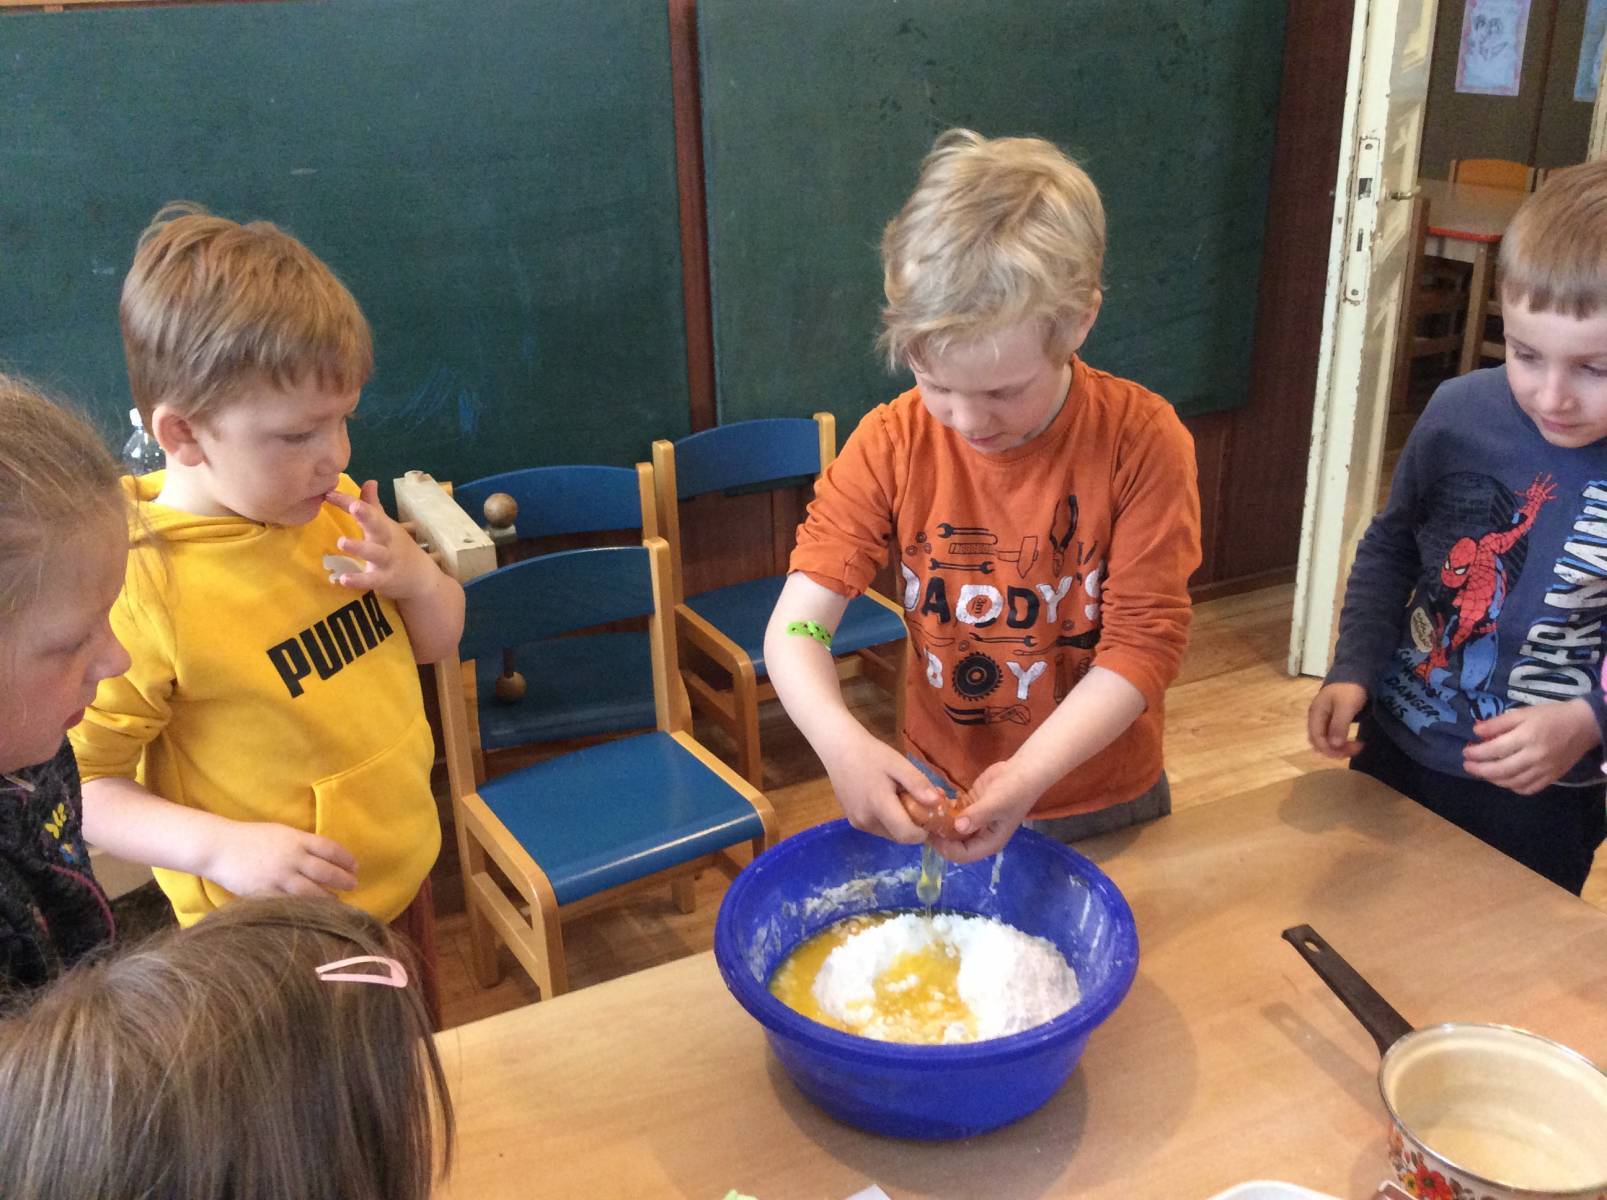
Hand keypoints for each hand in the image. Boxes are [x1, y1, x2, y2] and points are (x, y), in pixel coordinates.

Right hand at [202, 820, 358, 897]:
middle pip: (326, 871)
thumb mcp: (280, 833)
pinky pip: (291, 903)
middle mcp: (292, 858)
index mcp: (296, 839)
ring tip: (338, 902)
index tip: (355, 866)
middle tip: (354, 885)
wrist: (220, 847)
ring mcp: (280, 877)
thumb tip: (322, 855)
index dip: (345, 858)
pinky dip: (305, 908)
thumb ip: (300, 843)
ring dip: (328, 898)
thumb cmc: (250, 838)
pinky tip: (313, 911)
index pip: (330, 848)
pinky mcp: (267, 893)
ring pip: (312, 891)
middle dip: (343, 879)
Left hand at [322, 480, 443, 601]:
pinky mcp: (386, 580)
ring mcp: (388, 560)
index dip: (348, 501)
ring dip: (359, 547)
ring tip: (341, 542)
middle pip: (378, 525)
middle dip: (367, 515)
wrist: (422, 578)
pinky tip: (343, 580)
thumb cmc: (398, 549)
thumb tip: (369, 481)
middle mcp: (387, 540)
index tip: (329, 493)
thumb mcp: (387, 526)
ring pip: (375, 552)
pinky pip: (372, 580)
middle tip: (353, 506)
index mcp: (384, 526)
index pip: (366, 509)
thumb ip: (373, 506)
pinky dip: (359, 580)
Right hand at [822, 732, 943, 844]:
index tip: (930, 817)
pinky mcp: (852, 821)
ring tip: (901, 799)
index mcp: (879, 805)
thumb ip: (917, 783)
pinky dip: (888, 821)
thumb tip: (936, 803)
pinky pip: (878, 828)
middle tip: (919, 804)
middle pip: (899, 836)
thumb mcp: (898, 763)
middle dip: (913, 827)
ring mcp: (858, 823)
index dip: (923, 832)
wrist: (840, 749)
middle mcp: (866, 820)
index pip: (907, 835)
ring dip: (900, 824)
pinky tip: (887, 801)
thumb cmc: (871, 754)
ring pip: (889, 834)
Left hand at [930, 758, 1042, 863]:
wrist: (1023, 770)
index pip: (962, 855)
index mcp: (988, 843)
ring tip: (925, 806)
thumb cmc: (1013, 791)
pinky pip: (951, 812)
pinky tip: (935, 794)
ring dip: (938, 820)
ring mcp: (973, 821)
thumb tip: (958, 827)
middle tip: (922, 819)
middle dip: (938, 834)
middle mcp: (979, 836)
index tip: (931, 832)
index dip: (945, 848)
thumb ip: (977, 816)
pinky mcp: (969, 807)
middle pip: (953, 843)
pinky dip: (943, 806)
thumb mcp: (996, 804)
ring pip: (950, 827)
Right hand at [1307, 682, 1367, 757]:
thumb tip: (1334, 746)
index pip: (1316, 739)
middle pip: (1319, 741)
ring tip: (1356, 746)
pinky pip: (1331, 734)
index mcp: (1316, 714)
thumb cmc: (1349, 689)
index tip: (1348, 751)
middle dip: (1335, 749)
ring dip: (1338, 747)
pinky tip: (1351, 740)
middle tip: (1355, 749)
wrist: (1355, 672)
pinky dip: (1340, 741)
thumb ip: (1339, 726)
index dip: (1330, 749)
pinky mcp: (1331, 717)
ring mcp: (1323, 718)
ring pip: (1325, 739)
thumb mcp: (1345, 707)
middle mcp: (1316, 718)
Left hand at [1463, 699, 1599, 793]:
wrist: (1584, 725)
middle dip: (1479, 770)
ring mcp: (1545, 770)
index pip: (1494, 750)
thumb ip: (1498, 723)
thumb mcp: (1522, 712)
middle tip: (1467, 765)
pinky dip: (1513, 787)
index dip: (1476, 753)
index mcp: (1527, 737)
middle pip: (1500, 770)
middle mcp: (1535, 756)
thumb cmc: (1550, 716)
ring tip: (1483, 772)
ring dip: (1493, 779)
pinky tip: (1505, 780)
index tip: (1465, 752)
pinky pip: (1528, 789)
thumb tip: (1476, 732)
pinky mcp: (1552, 778)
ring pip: (1512, 782)